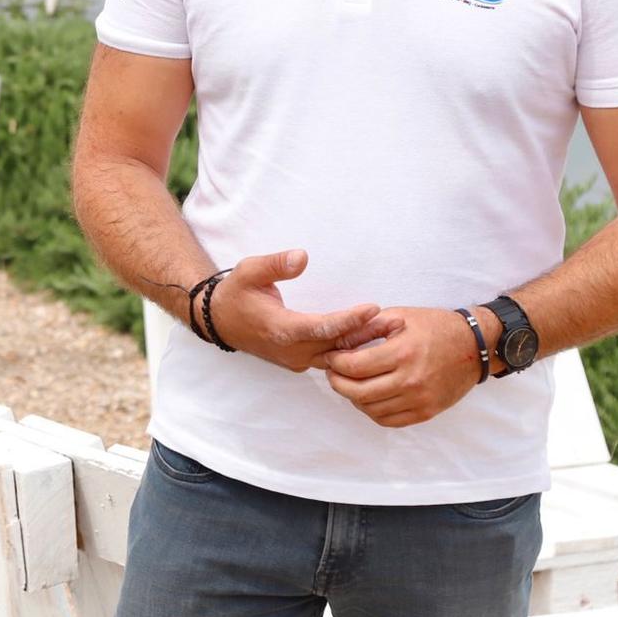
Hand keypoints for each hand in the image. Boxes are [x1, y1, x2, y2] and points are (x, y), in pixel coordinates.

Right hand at [205, 250, 381, 372]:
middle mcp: (292, 350)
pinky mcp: (300, 360)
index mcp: (281, 329)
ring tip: (392, 330)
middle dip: (367, 334)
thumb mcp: (249, 270)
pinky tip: (371, 337)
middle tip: (397, 321)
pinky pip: (330, 358)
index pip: (322, 328)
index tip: (374, 308)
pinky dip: (351, 349)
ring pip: (336, 356)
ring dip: (363, 343)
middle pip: (337, 346)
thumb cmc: (236, 293)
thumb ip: (275, 264)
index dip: (349, 320)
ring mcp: (296, 359)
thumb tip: (303, 256)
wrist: (220, 321)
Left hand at [314, 307, 485, 427]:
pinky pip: (389, 420)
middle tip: (332, 373)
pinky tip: (368, 397)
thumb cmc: (435, 327)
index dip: (335, 363)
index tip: (330, 357)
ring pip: (371, 409)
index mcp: (403, 353)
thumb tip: (338, 342)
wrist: (474, 347)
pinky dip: (373, 411)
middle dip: (337, 383)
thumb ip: (366, 328)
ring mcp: (419, 400)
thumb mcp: (399, 316)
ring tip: (349, 383)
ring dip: (353, 398)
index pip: (355, 366)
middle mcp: (410, 380)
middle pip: (359, 392)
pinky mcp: (426, 412)